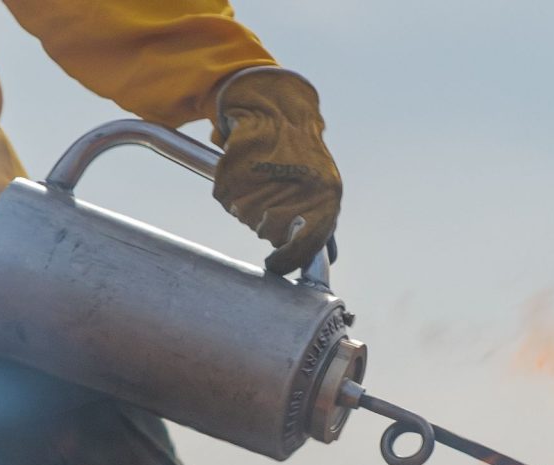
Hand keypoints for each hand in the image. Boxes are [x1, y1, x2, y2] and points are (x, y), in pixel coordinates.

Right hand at [212, 68, 341, 275]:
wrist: (281, 109)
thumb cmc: (303, 156)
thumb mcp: (324, 189)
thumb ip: (320, 224)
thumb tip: (325, 261)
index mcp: (327, 198)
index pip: (306, 245)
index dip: (288, 260)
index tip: (274, 266)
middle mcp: (300, 189)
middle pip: (269, 232)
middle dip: (265, 223)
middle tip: (270, 198)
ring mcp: (268, 178)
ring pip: (245, 215)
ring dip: (247, 204)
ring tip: (261, 178)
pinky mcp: (239, 166)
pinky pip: (226, 196)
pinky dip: (230, 188)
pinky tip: (246, 170)